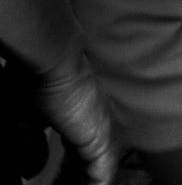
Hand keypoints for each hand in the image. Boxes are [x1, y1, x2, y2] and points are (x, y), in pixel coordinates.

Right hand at [36, 52, 117, 184]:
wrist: (51, 65)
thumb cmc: (35, 84)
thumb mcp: (24, 121)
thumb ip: (30, 146)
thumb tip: (33, 171)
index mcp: (78, 119)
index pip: (74, 154)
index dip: (64, 174)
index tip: (52, 184)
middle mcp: (93, 125)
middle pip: (84, 165)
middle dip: (71, 182)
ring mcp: (100, 131)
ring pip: (95, 171)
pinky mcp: (100, 138)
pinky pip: (101, 173)